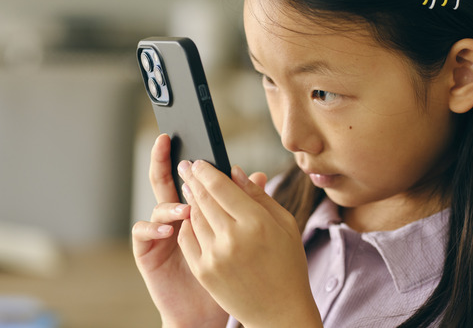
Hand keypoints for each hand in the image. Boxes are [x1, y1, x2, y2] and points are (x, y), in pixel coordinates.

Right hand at [132, 134, 227, 327]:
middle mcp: (175, 215)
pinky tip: (170, 228)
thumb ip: (245, 205)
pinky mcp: (147, 251)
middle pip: (166, 181)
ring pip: (157, 205)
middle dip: (165, 161)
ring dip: (171, 202)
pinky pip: (142, 233)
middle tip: (170, 146)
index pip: (191, 176)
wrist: (206, 310)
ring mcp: (159, 232)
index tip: (194, 137)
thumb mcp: (238, 236)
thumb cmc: (226, 272)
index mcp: (195, 207)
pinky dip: (153, 227)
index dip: (190, 157)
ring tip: (188, 207)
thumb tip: (259, 176)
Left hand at [177, 160, 321, 327]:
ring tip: (189, 189)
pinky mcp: (203, 272)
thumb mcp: (284, 224)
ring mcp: (215, 256)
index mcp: (256, 222)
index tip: (199, 162)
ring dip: (189, 200)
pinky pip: (188, 239)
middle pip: (204, 198)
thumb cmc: (287, 264)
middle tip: (185, 166)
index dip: (207, 170)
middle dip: (192, 179)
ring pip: (194, 217)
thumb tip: (235, 171)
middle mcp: (232, 237)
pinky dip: (188, 225)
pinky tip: (190, 216)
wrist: (279, 311)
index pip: (221, 186)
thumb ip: (258, 196)